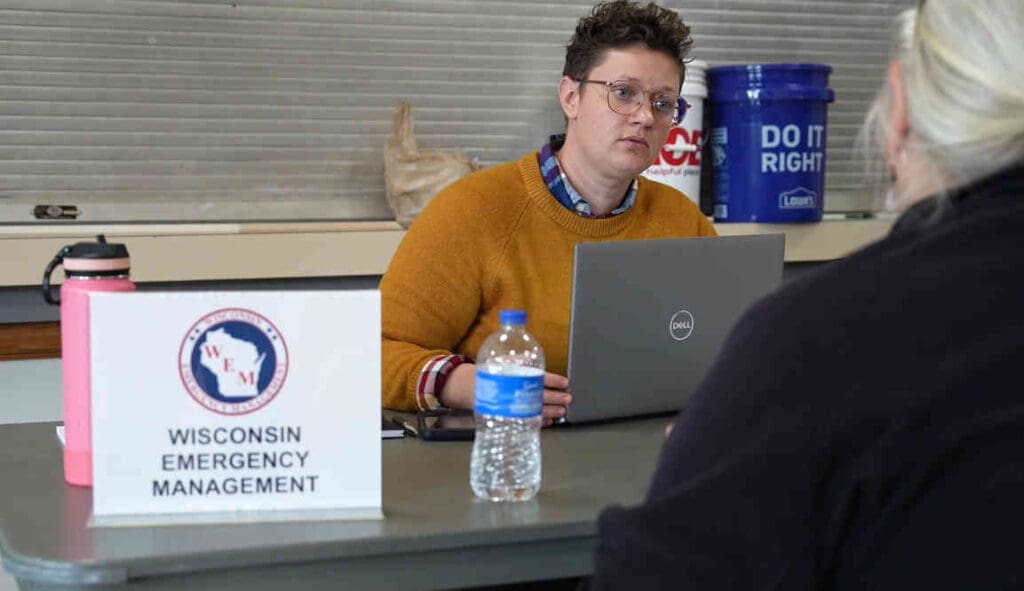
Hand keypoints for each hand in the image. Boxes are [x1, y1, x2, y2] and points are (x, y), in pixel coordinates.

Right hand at [438, 365, 571, 426]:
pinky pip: (525, 420)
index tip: (565, 382)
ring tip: (561, 412)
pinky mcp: (508, 415)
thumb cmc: (489, 372)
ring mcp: (511, 406)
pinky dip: (538, 421)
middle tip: (567, 399)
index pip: (539, 378)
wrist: (468, 387)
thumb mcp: (502, 361)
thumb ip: (518, 361)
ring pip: (535, 410)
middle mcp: (514, 392)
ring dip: (550, 412)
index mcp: (515, 376)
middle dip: (556, 398)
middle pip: (540, 396)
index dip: (553, 380)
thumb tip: (530, 360)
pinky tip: (547, 421)